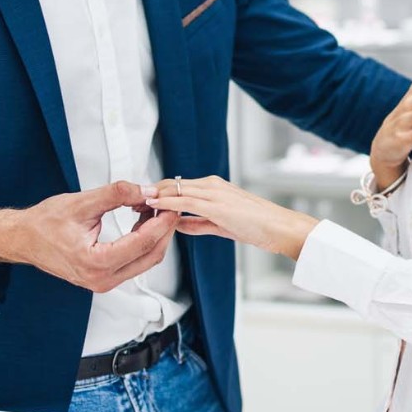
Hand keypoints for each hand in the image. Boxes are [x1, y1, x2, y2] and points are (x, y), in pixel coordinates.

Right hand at [0, 181, 178, 292]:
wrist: (23, 239)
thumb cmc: (44, 223)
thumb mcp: (82, 202)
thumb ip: (117, 194)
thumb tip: (145, 190)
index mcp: (95, 263)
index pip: (143, 242)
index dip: (162, 220)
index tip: (171, 203)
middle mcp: (102, 279)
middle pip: (151, 255)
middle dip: (163, 228)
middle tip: (168, 204)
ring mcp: (104, 281)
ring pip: (145, 260)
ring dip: (155, 234)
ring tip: (153, 207)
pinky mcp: (104, 277)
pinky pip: (134, 261)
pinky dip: (143, 241)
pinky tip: (141, 219)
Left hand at [145, 176, 317, 260]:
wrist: (280, 227)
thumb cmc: (258, 226)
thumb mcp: (222, 225)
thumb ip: (198, 224)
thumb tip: (178, 224)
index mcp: (214, 187)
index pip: (178, 186)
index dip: (158, 193)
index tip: (140, 201)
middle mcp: (212, 185)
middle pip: (172, 184)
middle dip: (150, 193)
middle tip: (131, 201)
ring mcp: (214, 193)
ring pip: (175, 189)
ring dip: (154, 197)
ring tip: (135, 203)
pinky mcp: (217, 205)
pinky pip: (185, 201)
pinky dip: (167, 203)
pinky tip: (154, 207)